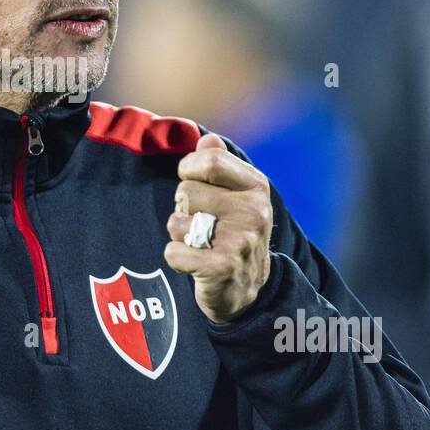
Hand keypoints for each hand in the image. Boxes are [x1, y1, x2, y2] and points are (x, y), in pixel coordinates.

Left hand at [164, 132, 274, 323]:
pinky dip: (176, 259)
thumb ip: (219, 165)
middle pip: (186, 192)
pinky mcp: (223, 267)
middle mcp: (254, 211)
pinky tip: (194, 265)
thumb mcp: (235, 196)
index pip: (208, 161)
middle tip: (200, 225)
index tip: (192, 184)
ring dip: (180, 236)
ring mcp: (241, 240)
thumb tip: (207, 140)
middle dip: (183, 209)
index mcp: (256, 187)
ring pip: (176, 222)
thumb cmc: (233, 233)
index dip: (188, 171)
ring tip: (200, 244)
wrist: (248, 289)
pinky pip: (173, 252)